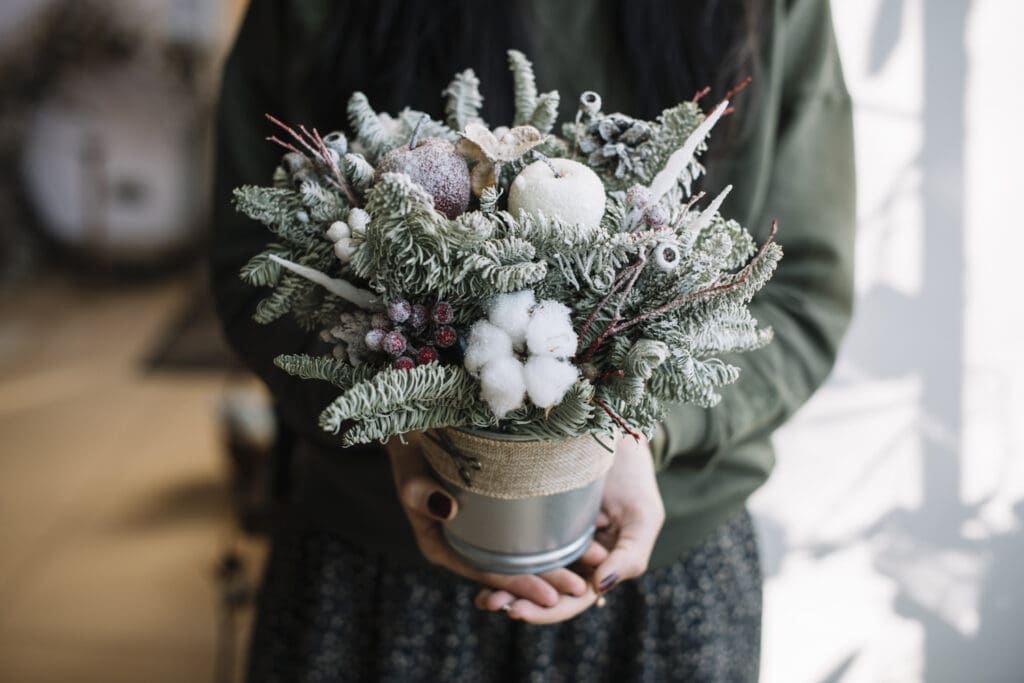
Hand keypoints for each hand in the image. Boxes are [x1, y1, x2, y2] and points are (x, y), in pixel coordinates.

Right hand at [388, 432, 597, 606]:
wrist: (413, 423)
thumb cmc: (409, 449)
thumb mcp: (409, 472)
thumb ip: (421, 493)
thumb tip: (448, 509)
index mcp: (443, 547)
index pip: (487, 574)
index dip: (519, 585)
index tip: (551, 595)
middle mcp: (464, 543)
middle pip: (509, 569)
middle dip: (546, 581)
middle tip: (582, 587)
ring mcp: (481, 527)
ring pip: (519, 552)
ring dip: (554, 562)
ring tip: (591, 566)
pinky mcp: (496, 509)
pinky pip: (523, 529)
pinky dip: (548, 536)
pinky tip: (578, 535)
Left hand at [475, 434, 664, 623]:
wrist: (616, 438)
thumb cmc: (635, 479)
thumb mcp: (643, 517)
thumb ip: (629, 557)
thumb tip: (599, 588)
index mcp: (599, 568)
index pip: (571, 599)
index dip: (545, 611)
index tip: (517, 611)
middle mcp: (574, 560)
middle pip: (544, 593)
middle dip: (517, 602)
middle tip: (489, 603)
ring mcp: (554, 542)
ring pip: (528, 574)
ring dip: (503, 587)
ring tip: (481, 597)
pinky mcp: (535, 521)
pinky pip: (516, 546)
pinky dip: (499, 560)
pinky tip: (478, 567)